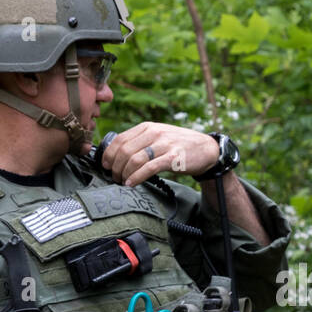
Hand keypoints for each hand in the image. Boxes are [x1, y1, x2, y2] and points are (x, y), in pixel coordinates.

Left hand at [100, 122, 224, 186]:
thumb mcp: (158, 137)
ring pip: (134, 159)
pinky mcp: (173, 158)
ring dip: (124, 174)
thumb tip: (117, 155)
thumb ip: (141, 142)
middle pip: (124, 150)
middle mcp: (154, 133)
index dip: (108, 154)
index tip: (105, 166)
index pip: (120, 139)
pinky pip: (149, 168)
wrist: (206, 149)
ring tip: (122, 182)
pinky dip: (136, 177)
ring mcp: (164, 145)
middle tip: (114, 177)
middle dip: (115, 167)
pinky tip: (131, 184)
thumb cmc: (179, 145)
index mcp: (147, 127)